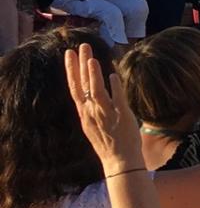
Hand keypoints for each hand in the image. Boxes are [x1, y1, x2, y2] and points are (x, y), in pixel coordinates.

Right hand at [65, 45, 140, 173]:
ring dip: (93, 75)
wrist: (119, 161)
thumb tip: (95, 88)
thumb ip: (93, 107)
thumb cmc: (109, 142)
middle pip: (82, 86)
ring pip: (96, 92)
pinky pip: (117, 99)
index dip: (71, 70)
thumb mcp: (94, 123)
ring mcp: (105, 115)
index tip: (69, 54)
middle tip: (80, 47)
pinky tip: (113, 75)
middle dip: (79, 65)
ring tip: (92, 59)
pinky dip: (114, 87)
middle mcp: (91, 113)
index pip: (74, 88)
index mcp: (84, 113)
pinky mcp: (121, 116)